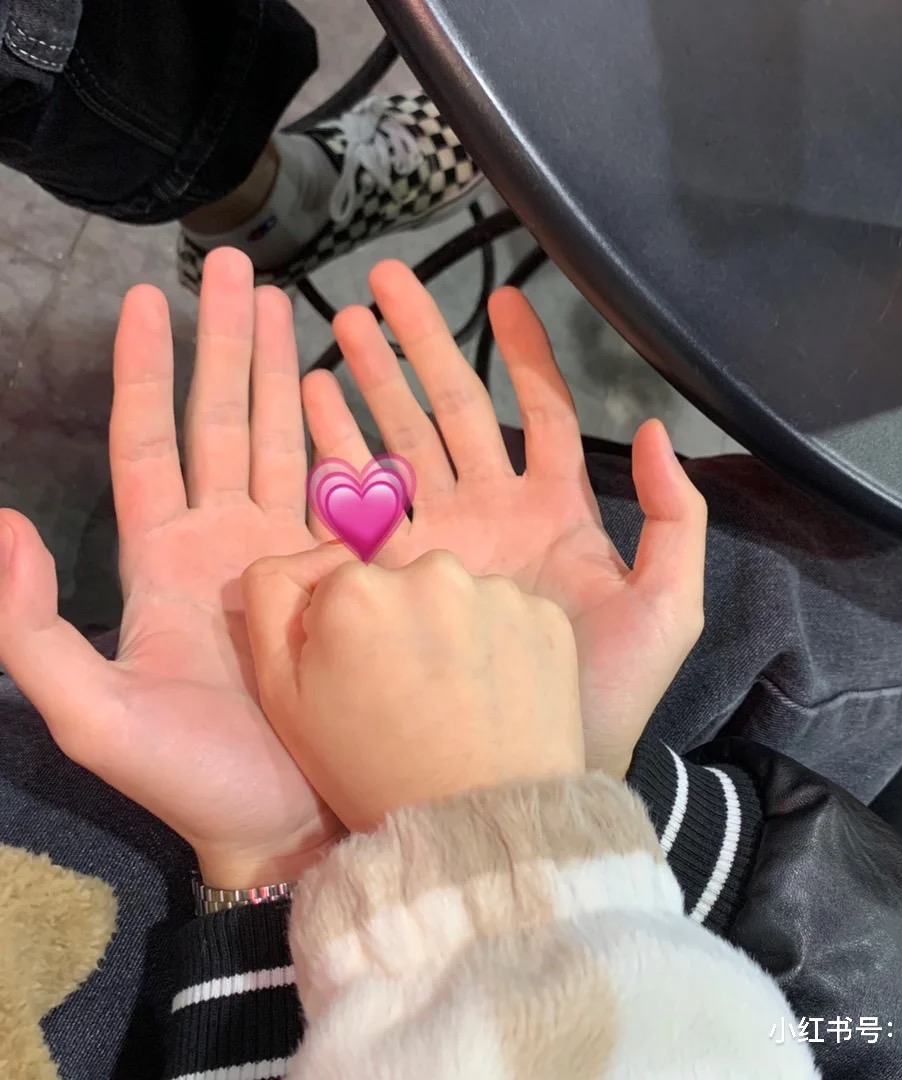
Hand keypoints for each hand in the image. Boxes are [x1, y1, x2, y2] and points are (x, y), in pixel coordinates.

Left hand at [0, 249, 341, 888]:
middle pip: (219, 422)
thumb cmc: (192, 776)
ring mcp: (287, 556)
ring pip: (280, 441)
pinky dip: (341, 437)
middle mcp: (224, 543)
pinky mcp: (343, 577)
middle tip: (238, 268)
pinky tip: (343, 393)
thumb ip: (30, 628)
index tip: (147, 297)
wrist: (288, 824)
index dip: (146, 371)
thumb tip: (1, 523)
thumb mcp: (91, 712)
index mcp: (163, 561)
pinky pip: (342, 491)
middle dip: (225, 343)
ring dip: (279, 372)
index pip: (149, 443)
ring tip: (288, 305)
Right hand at [242, 546, 584, 830]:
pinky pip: (511, 617)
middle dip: (403, 624)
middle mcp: (430, 571)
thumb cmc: (369, 770)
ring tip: (458, 701)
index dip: (348, 634)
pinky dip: (504, 646)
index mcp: (356, 589)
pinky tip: (498, 697)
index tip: (363, 681)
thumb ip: (274, 602)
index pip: (343, 585)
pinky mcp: (548, 616)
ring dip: (455, 631)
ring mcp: (497, 592)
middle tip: (413, 696)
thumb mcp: (283, 697)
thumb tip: (313, 555)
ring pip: (460, 598)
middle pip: (405, 583)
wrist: (478, 825)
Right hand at [303, 261, 706, 776]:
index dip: (522, 355)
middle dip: (418, 345)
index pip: (536, 413)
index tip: (501, 297)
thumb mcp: (667, 606)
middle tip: (379, 284)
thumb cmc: (607, 697)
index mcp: (552, 510)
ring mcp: (436, 543)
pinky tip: (310, 403)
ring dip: (370, 383)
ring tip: (336, 325)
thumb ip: (675, 517)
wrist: (534, 775)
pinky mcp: (392, 577)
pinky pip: (360, 502)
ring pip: (399, 441)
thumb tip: (654, 428)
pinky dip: (335, 452)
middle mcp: (489, 514)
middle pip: (452, 408)